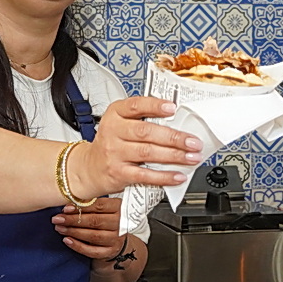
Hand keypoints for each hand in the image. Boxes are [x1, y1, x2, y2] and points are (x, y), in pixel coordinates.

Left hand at [54, 197, 133, 264]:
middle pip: (95, 221)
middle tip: (57, 219)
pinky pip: (92, 251)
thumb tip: (68, 204)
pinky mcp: (110, 252)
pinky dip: (78, 246)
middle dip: (73, 220)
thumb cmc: (106, 219)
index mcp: (119, 208)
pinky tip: (67, 240)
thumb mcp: (103, 208)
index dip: (81, 206)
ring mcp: (116, 239)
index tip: (65, 208)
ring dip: (73, 232)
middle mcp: (120, 223)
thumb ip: (90, 204)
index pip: (99, 205)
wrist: (117, 239)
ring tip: (59, 228)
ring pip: (92, 236)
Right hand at [67, 96, 202, 198]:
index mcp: (115, 114)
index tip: (173, 107)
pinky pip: (145, 175)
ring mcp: (115, 153)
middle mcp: (113, 131)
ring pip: (148, 152)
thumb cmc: (112, 143)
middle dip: (174, 137)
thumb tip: (177, 123)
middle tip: (193, 141)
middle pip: (146, 132)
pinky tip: (178, 175)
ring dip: (174, 156)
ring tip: (192, 157)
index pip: (135, 105)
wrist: (89, 168)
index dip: (155, 106)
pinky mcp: (119, 173)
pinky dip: (164, 176)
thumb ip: (143, 120)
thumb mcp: (120, 124)